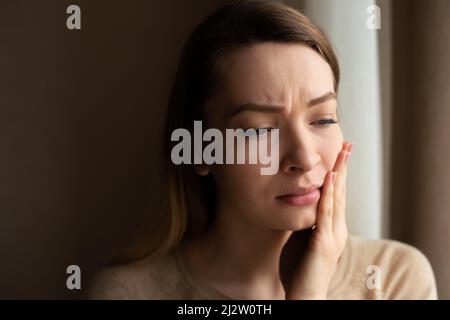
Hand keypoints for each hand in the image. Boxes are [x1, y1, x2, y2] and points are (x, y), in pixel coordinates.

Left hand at [279, 141, 351, 298]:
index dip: (339, 173)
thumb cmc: (301, 269)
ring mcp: (332, 235)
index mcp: (332, 227)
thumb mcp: (304, 239)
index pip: (337, 195)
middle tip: (347, 145)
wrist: (306, 295)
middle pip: (341, 192)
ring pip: (337, 199)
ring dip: (339, 174)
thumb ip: (306, 222)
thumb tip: (298, 202)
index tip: (340, 154)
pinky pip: (325, 214)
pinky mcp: (323, 243)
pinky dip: (328, 194)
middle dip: (343, 167)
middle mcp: (337, 229)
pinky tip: (329, 178)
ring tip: (341, 154)